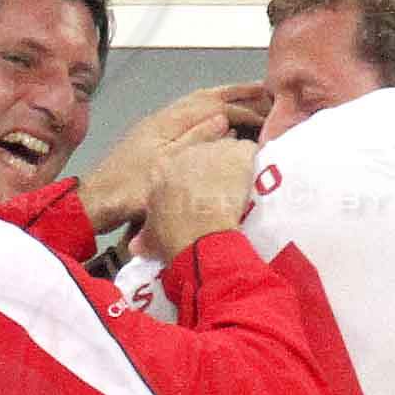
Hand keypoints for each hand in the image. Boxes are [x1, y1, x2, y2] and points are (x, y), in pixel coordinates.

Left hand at [76, 84, 268, 232]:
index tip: (268, 112)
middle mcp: (163, 117)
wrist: (97, 201)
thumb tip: (225, 119)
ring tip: (246, 96)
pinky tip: (214, 118)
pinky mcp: (152, 138)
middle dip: (236, 92)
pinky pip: (187, 114)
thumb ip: (197, 141)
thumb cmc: (131, 191)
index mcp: (169, 122)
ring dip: (222, 97)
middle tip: (264, 88)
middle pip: (204, 97)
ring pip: (195, 103)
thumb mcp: (169, 167)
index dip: (243, 106)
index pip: (213, 105)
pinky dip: (207, 109)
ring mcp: (156, 126)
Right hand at [137, 138, 257, 261]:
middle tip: (222, 194)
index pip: (179, 165)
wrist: (199, 236)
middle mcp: (185, 154)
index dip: (191, 179)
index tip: (199, 195)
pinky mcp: (237, 153)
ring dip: (234, 167)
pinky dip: (253, 163)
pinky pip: (250, 151)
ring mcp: (212, 150)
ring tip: (240, 189)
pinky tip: (255, 180)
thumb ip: (147, 235)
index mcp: (162, 171)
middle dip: (213, 170)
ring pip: (227, 149)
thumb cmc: (175, 239)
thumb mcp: (151, 239)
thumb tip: (138, 244)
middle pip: (203, 153)